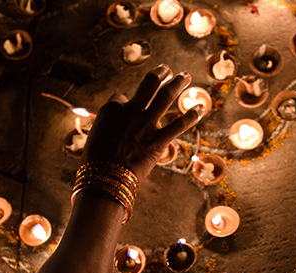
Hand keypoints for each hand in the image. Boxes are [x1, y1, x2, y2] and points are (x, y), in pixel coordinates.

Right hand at [82, 64, 203, 180]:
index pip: (120, 98)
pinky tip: (201, 108)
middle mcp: (130, 111)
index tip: (126, 110)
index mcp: (111, 109)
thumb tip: (116, 130)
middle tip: (167, 68)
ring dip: (177, 84)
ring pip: (165, 97)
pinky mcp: (158, 141)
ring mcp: (145, 125)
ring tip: (185, 76)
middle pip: (148, 84)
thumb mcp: (96, 138)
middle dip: (160, 73)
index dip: (124, 103)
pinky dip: (191, 116)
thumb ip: (108, 128)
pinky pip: (179, 125)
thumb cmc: (95, 163)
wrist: (104, 179)